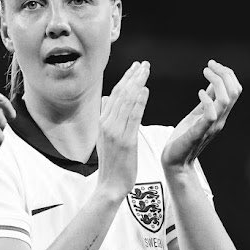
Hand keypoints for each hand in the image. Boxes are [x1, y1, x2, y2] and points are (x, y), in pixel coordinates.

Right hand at [97, 61, 149, 200]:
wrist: (110, 186)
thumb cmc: (112, 164)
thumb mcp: (105, 138)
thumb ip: (107, 118)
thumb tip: (108, 99)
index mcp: (102, 122)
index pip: (115, 95)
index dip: (126, 79)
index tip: (135, 67)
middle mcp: (107, 124)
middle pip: (121, 94)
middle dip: (133, 76)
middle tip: (143, 63)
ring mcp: (115, 132)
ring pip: (127, 102)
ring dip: (137, 84)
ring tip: (146, 70)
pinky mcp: (125, 141)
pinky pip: (133, 117)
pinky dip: (139, 102)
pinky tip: (145, 90)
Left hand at [161, 59, 241, 171]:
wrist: (176, 161)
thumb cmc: (184, 137)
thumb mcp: (198, 113)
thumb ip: (208, 99)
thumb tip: (213, 82)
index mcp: (221, 114)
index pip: (235, 90)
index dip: (227, 74)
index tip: (212, 64)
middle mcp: (220, 119)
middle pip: (234, 92)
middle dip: (224, 74)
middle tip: (209, 66)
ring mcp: (211, 126)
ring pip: (226, 100)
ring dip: (217, 81)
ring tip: (205, 72)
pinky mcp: (199, 132)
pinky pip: (211, 115)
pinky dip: (207, 100)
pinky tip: (199, 94)